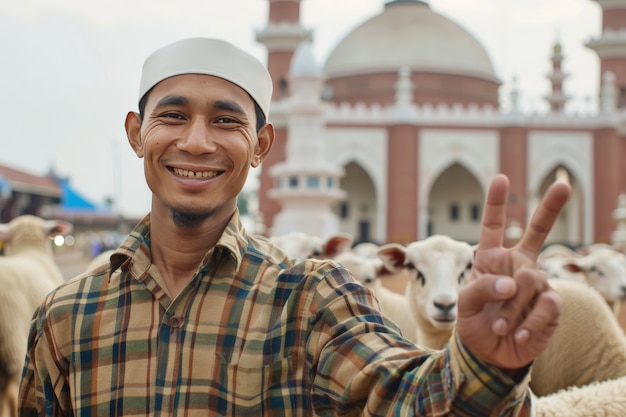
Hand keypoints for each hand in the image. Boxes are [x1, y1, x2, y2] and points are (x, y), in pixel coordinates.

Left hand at [456, 173, 570, 370]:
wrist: (489, 355)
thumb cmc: (474, 323)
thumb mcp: (464, 305)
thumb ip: (481, 288)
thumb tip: (513, 282)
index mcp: (491, 259)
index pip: (493, 227)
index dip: (496, 203)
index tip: (500, 178)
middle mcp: (517, 266)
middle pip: (538, 232)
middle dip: (550, 208)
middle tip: (563, 184)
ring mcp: (537, 284)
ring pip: (531, 281)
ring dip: (512, 308)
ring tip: (500, 327)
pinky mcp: (551, 306)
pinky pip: (546, 306)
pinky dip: (529, 323)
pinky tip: (517, 336)